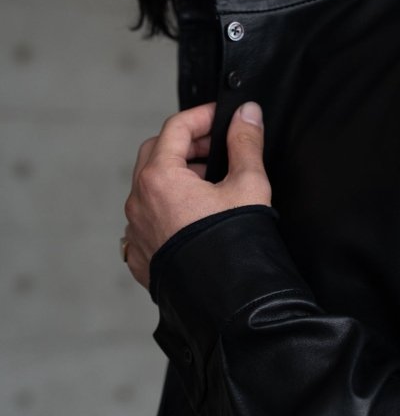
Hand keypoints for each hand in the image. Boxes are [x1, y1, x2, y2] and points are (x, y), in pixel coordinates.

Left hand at [122, 101, 270, 288]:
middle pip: (156, 154)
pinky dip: (168, 209)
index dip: (202, 116)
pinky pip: (148, 220)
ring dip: (177, 178)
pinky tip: (195, 217)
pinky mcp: (140, 256)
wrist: (228, 301)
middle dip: (187, 145)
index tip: (222, 116)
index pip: (176, 128)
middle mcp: (138, 202)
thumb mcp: (248, 185)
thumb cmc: (235, 242)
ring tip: (211, 185)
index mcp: (160, 178)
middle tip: (217, 148)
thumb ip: (246, 143)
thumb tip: (248, 114)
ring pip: (150, 189)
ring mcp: (135, 231)